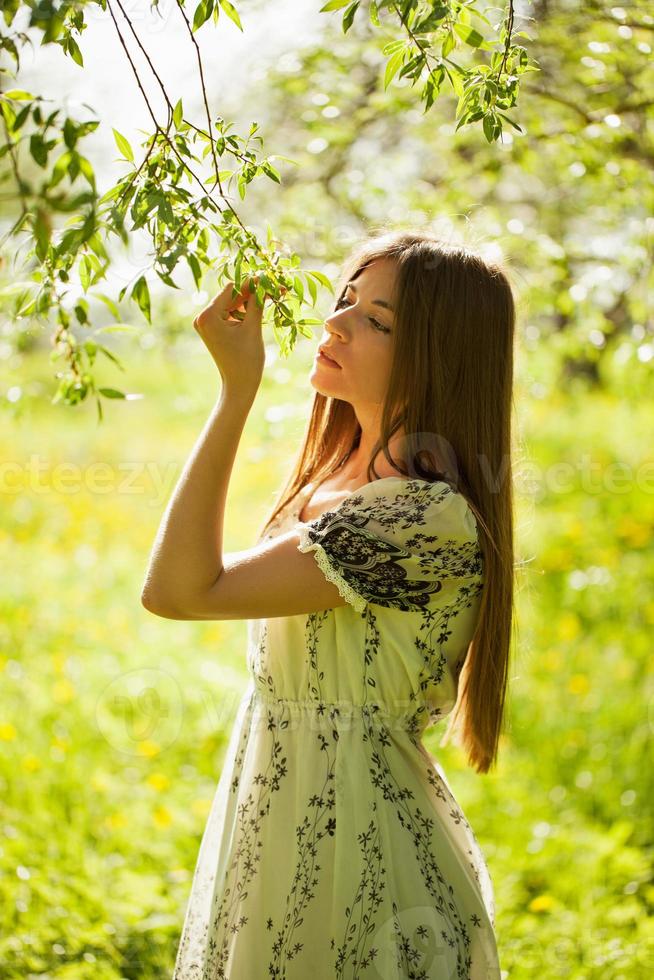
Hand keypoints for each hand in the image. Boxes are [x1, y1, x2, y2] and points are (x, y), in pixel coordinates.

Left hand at [193, 277, 270, 392]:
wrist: (239, 385)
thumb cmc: (247, 360)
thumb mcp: (253, 328)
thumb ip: (257, 302)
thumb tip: (264, 281)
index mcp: (208, 316)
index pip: (232, 289)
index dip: (252, 283)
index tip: (270, 279)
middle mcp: (202, 317)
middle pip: (231, 295)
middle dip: (252, 292)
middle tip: (275, 289)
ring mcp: (206, 323)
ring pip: (231, 303)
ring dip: (249, 301)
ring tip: (271, 298)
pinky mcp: (212, 328)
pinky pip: (229, 312)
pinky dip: (243, 311)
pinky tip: (258, 310)